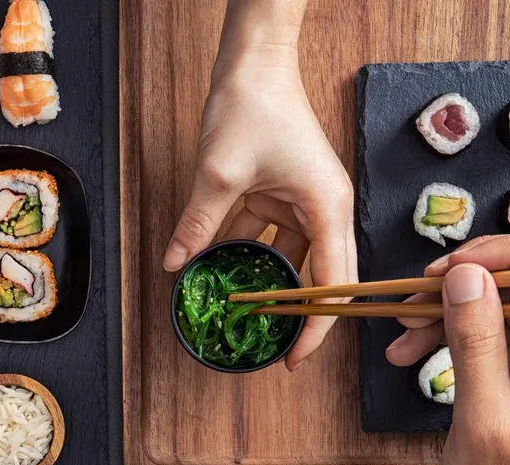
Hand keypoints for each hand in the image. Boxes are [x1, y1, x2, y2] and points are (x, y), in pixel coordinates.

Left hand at [162, 1, 355, 369]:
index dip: (317, 328)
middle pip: (323, 278)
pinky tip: (226, 274)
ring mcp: (307, 202)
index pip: (334, 285)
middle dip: (301, 316)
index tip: (295, 358)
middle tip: (277, 352)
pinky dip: (252, 256)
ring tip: (249, 320)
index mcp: (328, 208)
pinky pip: (273, 236)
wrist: (254, 62)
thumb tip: (176, 265)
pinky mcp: (286, 193)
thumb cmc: (253, 107)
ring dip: (271, 287)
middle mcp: (326, 208)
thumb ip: (199, 226)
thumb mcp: (218, 175)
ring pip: (294, 259)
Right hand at [387, 236, 509, 464]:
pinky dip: (454, 340)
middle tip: (411, 302)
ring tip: (401, 337)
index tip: (449, 267)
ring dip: (449, 315)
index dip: (503, 255)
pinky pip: (494, 338)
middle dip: (463, 285)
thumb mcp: (481, 423)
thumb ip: (475, 344)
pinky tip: (415, 354)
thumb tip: (465, 277)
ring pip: (503, 309)